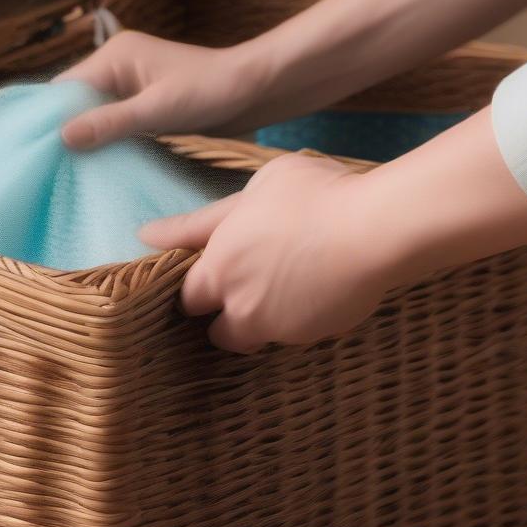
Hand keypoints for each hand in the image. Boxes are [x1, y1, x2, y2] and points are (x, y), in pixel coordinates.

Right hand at [55, 31, 275, 148]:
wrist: (253, 89)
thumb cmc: (212, 92)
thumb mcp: (159, 111)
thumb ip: (111, 123)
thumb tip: (62, 137)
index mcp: (114, 56)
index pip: (64, 88)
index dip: (44, 117)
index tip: (28, 150)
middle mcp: (115, 66)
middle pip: (72, 101)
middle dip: (59, 130)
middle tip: (42, 167)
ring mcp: (128, 85)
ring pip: (89, 113)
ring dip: (80, 138)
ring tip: (60, 170)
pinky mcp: (140, 103)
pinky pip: (109, 121)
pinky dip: (100, 140)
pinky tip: (92, 164)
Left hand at [140, 154, 395, 353]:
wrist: (378, 228)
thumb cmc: (313, 196)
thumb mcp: (254, 190)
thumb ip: (201, 219)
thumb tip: (148, 233)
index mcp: (219, 270)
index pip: (187, 300)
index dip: (196, 289)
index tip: (206, 278)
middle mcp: (243, 308)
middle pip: (218, 334)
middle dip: (225, 317)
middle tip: (246, 288)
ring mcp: (281, 327)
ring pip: (259, 337)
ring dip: (262, 321)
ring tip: (286, 287)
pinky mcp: (318, 335)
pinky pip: (299, 333)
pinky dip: (302, 318)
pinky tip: (319, 288)